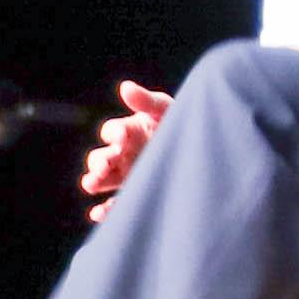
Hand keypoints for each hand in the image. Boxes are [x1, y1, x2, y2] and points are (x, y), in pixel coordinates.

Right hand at [76, 80, 171, 220]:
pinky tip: (99, 212)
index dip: (114, 134)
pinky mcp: (133, 194)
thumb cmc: (183, 123)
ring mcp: (126, 175)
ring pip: (100, 179)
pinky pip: (113, 204)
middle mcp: (123, 154)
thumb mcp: (167, 110)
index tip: (124, 137)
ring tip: (94, 182)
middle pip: (99, 157)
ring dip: (93, 180)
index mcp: (129, 131)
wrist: (205, 149)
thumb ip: (146, 100)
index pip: (111, 131)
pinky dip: (104, 209)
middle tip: (108, 163)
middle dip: (99, 160)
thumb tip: (125, 87)